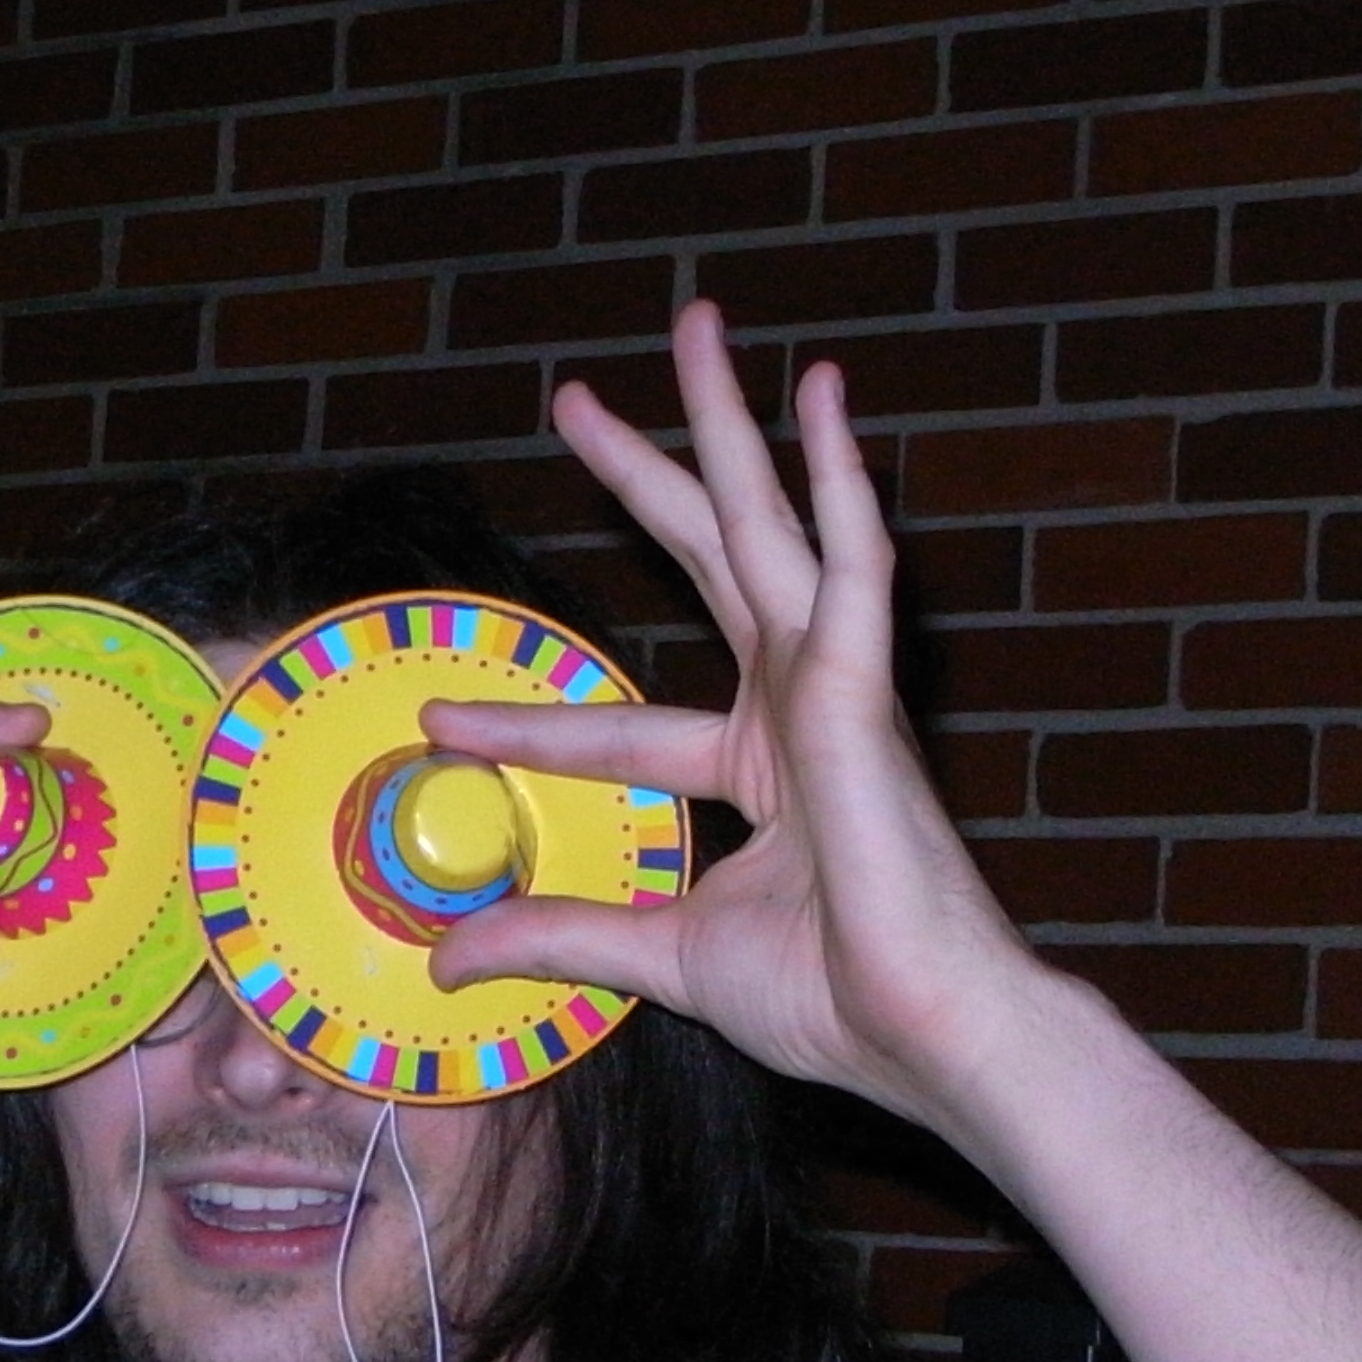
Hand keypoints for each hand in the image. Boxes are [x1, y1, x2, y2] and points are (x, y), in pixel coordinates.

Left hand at [422, 303, 1050, 1141]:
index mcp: (755, 768)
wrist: (924, 1034)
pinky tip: (824, 395)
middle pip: (705, 559)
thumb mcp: (657, 955)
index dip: (524, 718)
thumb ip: (561, 935)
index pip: (617, 725)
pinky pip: (854, 565)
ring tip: (697, 327)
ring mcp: (836, 688)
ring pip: (770, 524)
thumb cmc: (831, 998)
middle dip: (648, 468)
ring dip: (733, 422)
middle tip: (575, 395)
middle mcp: (795, 707)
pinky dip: (841, 478)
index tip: (437, 712)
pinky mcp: (867, 691)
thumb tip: (451, 956)